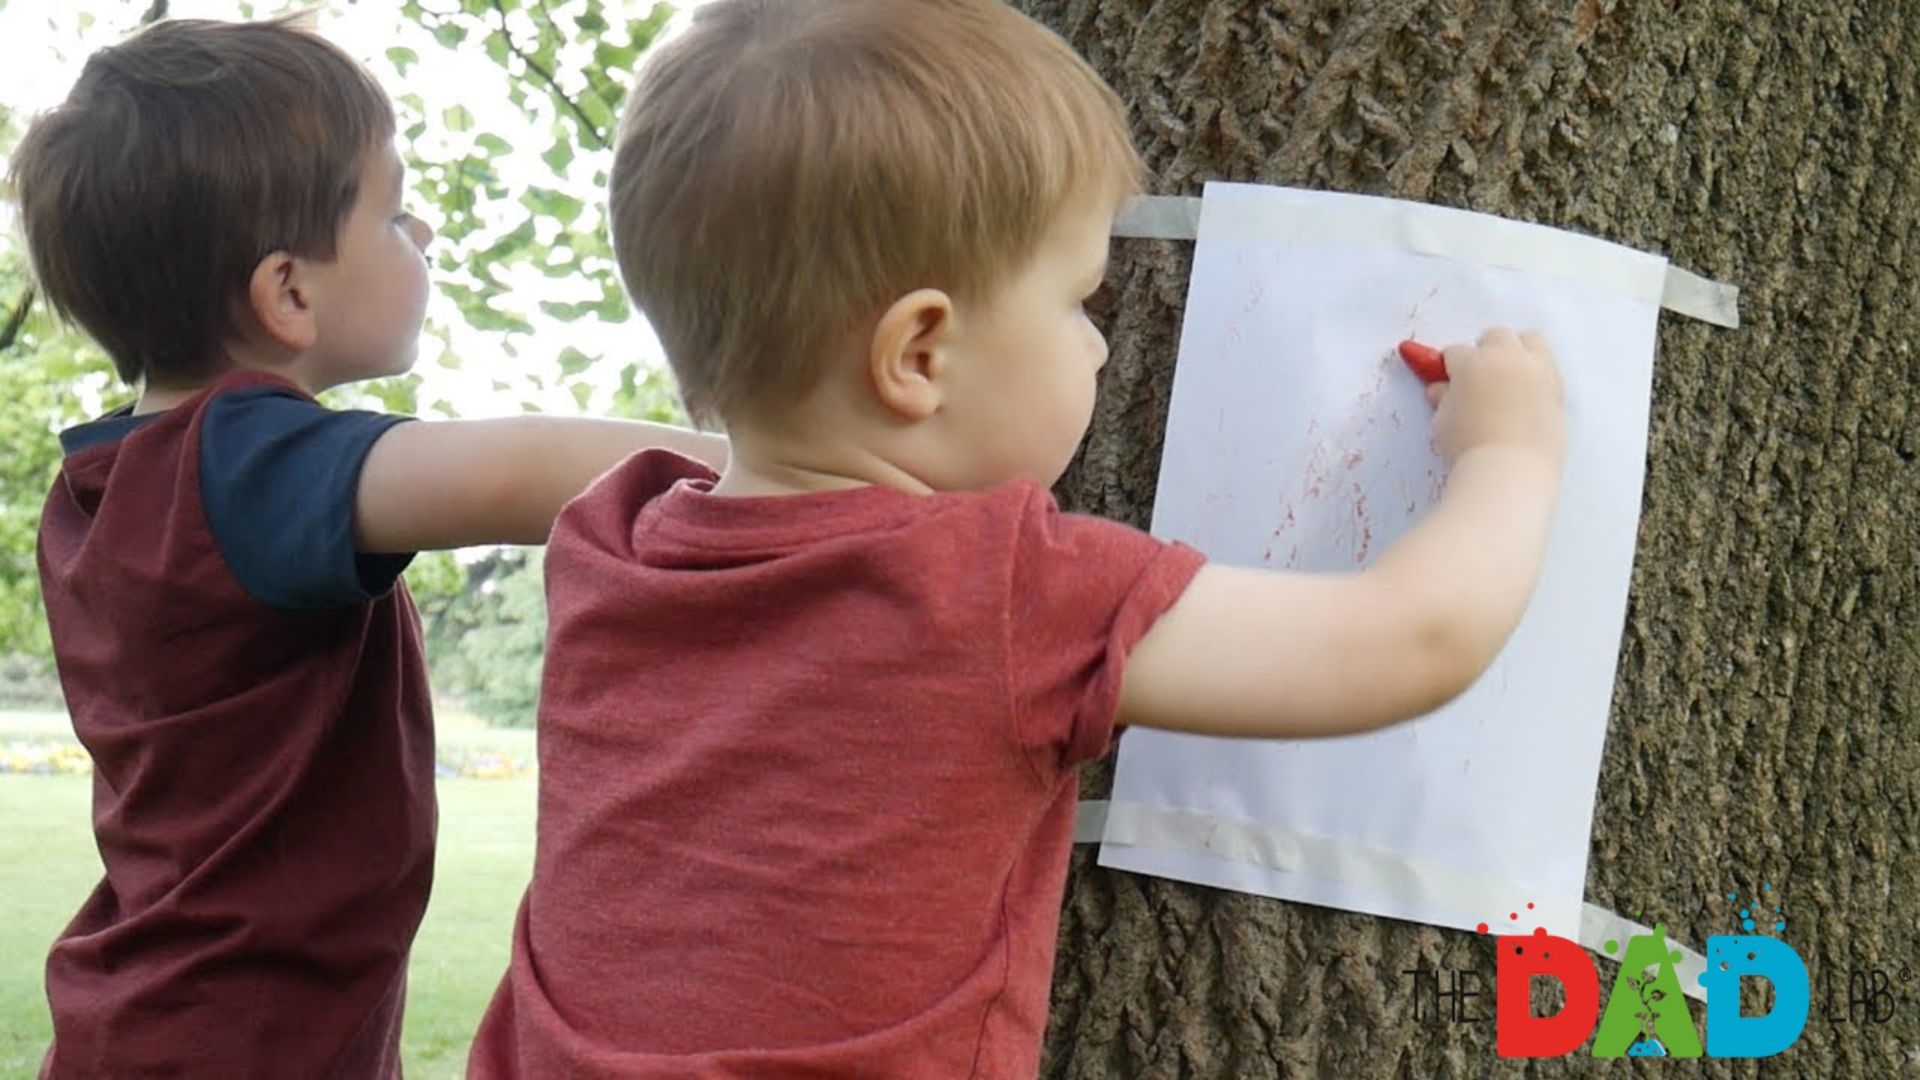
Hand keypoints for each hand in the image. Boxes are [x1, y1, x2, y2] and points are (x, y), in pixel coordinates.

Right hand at [1426, 327, 1563, 467]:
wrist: (1510, 470)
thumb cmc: (1469, 446)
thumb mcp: (1443, 421)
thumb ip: (1443, 399)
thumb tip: (1441, 390)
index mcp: (1474, 362)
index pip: (1456, 352)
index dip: (1449, 368)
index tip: (1447, 381)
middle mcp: (1508, 358)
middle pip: (1496, 336)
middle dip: (1485, 351)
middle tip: (1478, 378)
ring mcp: (1538, 371)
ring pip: (1530, 341)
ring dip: (1517, 352)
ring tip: (1507, 378)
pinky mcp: (1558, 390)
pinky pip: (1548, 368)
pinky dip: (1536, 375)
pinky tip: (1526, 397)